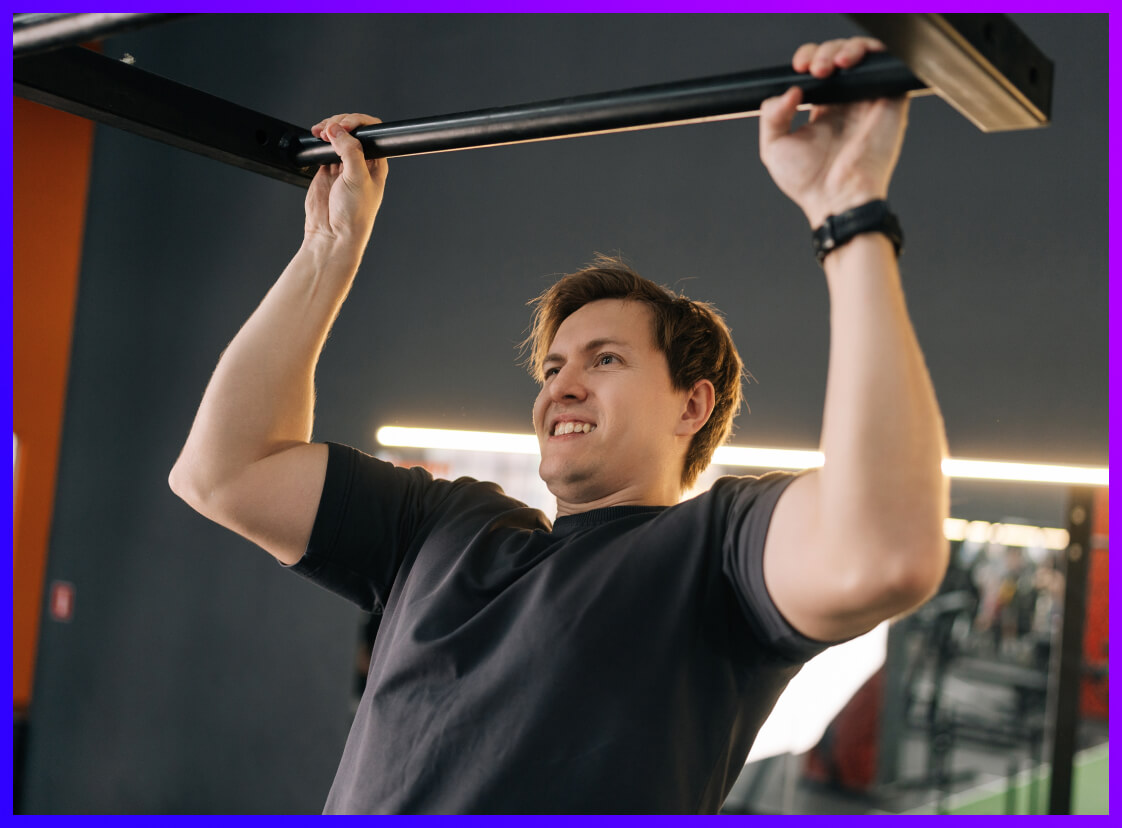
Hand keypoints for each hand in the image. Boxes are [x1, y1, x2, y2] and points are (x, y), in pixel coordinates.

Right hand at [304, 113, 388, 248]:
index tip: (345, 125)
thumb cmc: (354, 214)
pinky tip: (316, 139)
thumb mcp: (357, 178)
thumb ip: (349, 151)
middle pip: (352, 130)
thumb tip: (337, 130)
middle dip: (340, 123)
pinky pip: (324, 148)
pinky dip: (319, 140)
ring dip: (328, 129)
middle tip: (330, 129)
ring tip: (320, 133)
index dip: (358, 123)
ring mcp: (343, 165)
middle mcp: (361, 162)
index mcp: (376, 163)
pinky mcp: (327, 169)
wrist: (332, 234)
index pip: (371, 132)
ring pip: (337, 136)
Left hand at [759, 38, 907, 227]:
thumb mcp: (774, 147)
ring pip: (864, 55)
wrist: (837, 198)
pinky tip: (850, 62)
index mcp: (825, 111)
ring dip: (844, 48)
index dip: (809, 59)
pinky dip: (871, 51)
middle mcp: (849, 103)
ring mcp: (870, 100)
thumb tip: (790, 90)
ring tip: (831, 65)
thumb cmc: (808, 183)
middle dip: (824, 52)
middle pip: (840, 56)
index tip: (798, 67)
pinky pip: (888, 63)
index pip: (820, 70)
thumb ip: (772, 115)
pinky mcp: (890, 100)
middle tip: (815, 69)